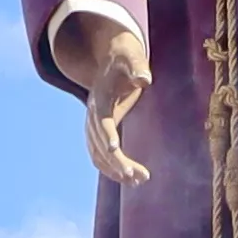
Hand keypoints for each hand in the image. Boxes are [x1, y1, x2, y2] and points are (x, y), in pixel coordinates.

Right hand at [67, 13, 151, 187]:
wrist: (111, 59)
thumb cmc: (125, 58)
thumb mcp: (132, 56)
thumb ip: (138, 66)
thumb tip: (145, 79)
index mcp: (99, 99)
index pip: (102, 121)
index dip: (108, 135)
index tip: (116, 149)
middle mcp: (92, 116)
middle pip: (100, 144)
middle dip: (116, 161)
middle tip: (136, 176)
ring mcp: (93, 127)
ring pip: (98, 155)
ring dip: (115, 170)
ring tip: (138, 181)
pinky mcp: (100, 134)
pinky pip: (101, 156)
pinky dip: (112, 169)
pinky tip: (130, 179)